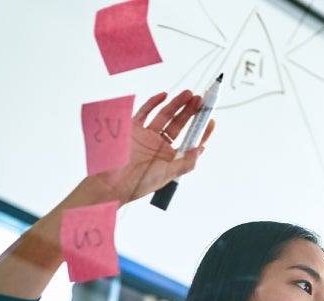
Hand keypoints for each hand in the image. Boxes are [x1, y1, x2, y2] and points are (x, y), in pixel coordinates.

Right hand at [89, 89, 215, 204]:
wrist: (114, 182)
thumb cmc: (140, 183)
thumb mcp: (168, 174)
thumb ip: (186, 162)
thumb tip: (200, 149)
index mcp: (170, 155)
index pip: (190, 140)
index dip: (201, 130)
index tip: (210, 120)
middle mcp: (160, 144)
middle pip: (179, 124)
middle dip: (190, 112)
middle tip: (200, 101)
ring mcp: (147, 135)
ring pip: (165, 115)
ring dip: (177, 104)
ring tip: (189, 95)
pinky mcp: (133, 128)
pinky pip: (145, 112)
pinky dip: (153, 102)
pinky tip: (164, 95)